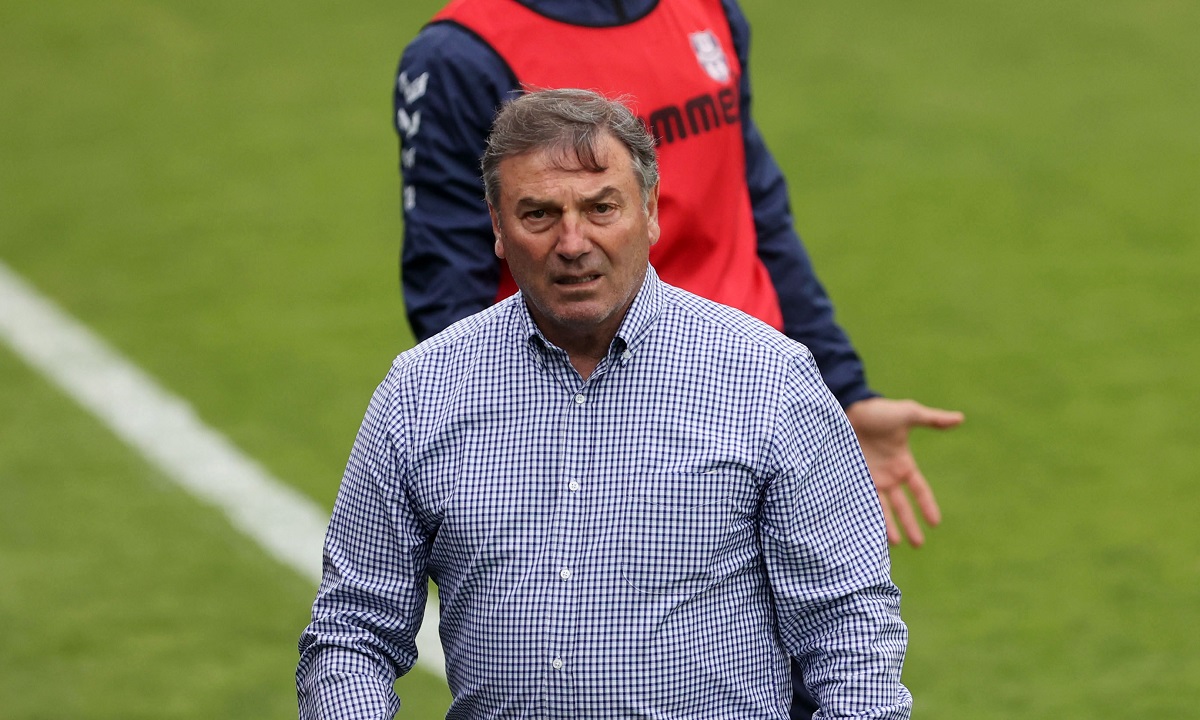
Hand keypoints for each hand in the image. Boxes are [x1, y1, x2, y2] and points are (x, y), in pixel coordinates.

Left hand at [844, 397, 963, 546]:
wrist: (848, 408)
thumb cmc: (878, 411)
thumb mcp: (908, 414)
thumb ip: (932, 419)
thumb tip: (960, 418)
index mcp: (903, 463)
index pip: (919, 490)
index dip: (928, 505)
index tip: (936, 524)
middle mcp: (887, 475)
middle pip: (901, 505)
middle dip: (909, 524)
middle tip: (918, 545)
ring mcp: (870, 477)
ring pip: (881, 508)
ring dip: (888, 526)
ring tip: (893, 545)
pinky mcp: (853, 477)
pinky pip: (861, 500)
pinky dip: (865, 514)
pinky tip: (867, 530)